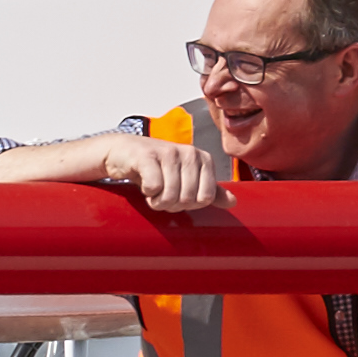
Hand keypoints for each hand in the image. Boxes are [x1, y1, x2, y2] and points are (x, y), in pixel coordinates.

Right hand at [91, 130, 230, 213]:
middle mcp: (189, 152)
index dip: (189, 205)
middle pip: (188, 200)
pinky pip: (154, 187)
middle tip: (161, 193)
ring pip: (170, 196)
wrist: (124, 152)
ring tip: (152, 190)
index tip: (178, 194)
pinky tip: (143, 182)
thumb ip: (210, 191)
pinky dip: (146, 192)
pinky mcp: (147, 155)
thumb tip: (233, 202)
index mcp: (204, 159)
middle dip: (171, 204)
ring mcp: (169, 152)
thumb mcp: (186, 178)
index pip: (206, 198)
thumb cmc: (157, 167)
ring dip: (156, 201)